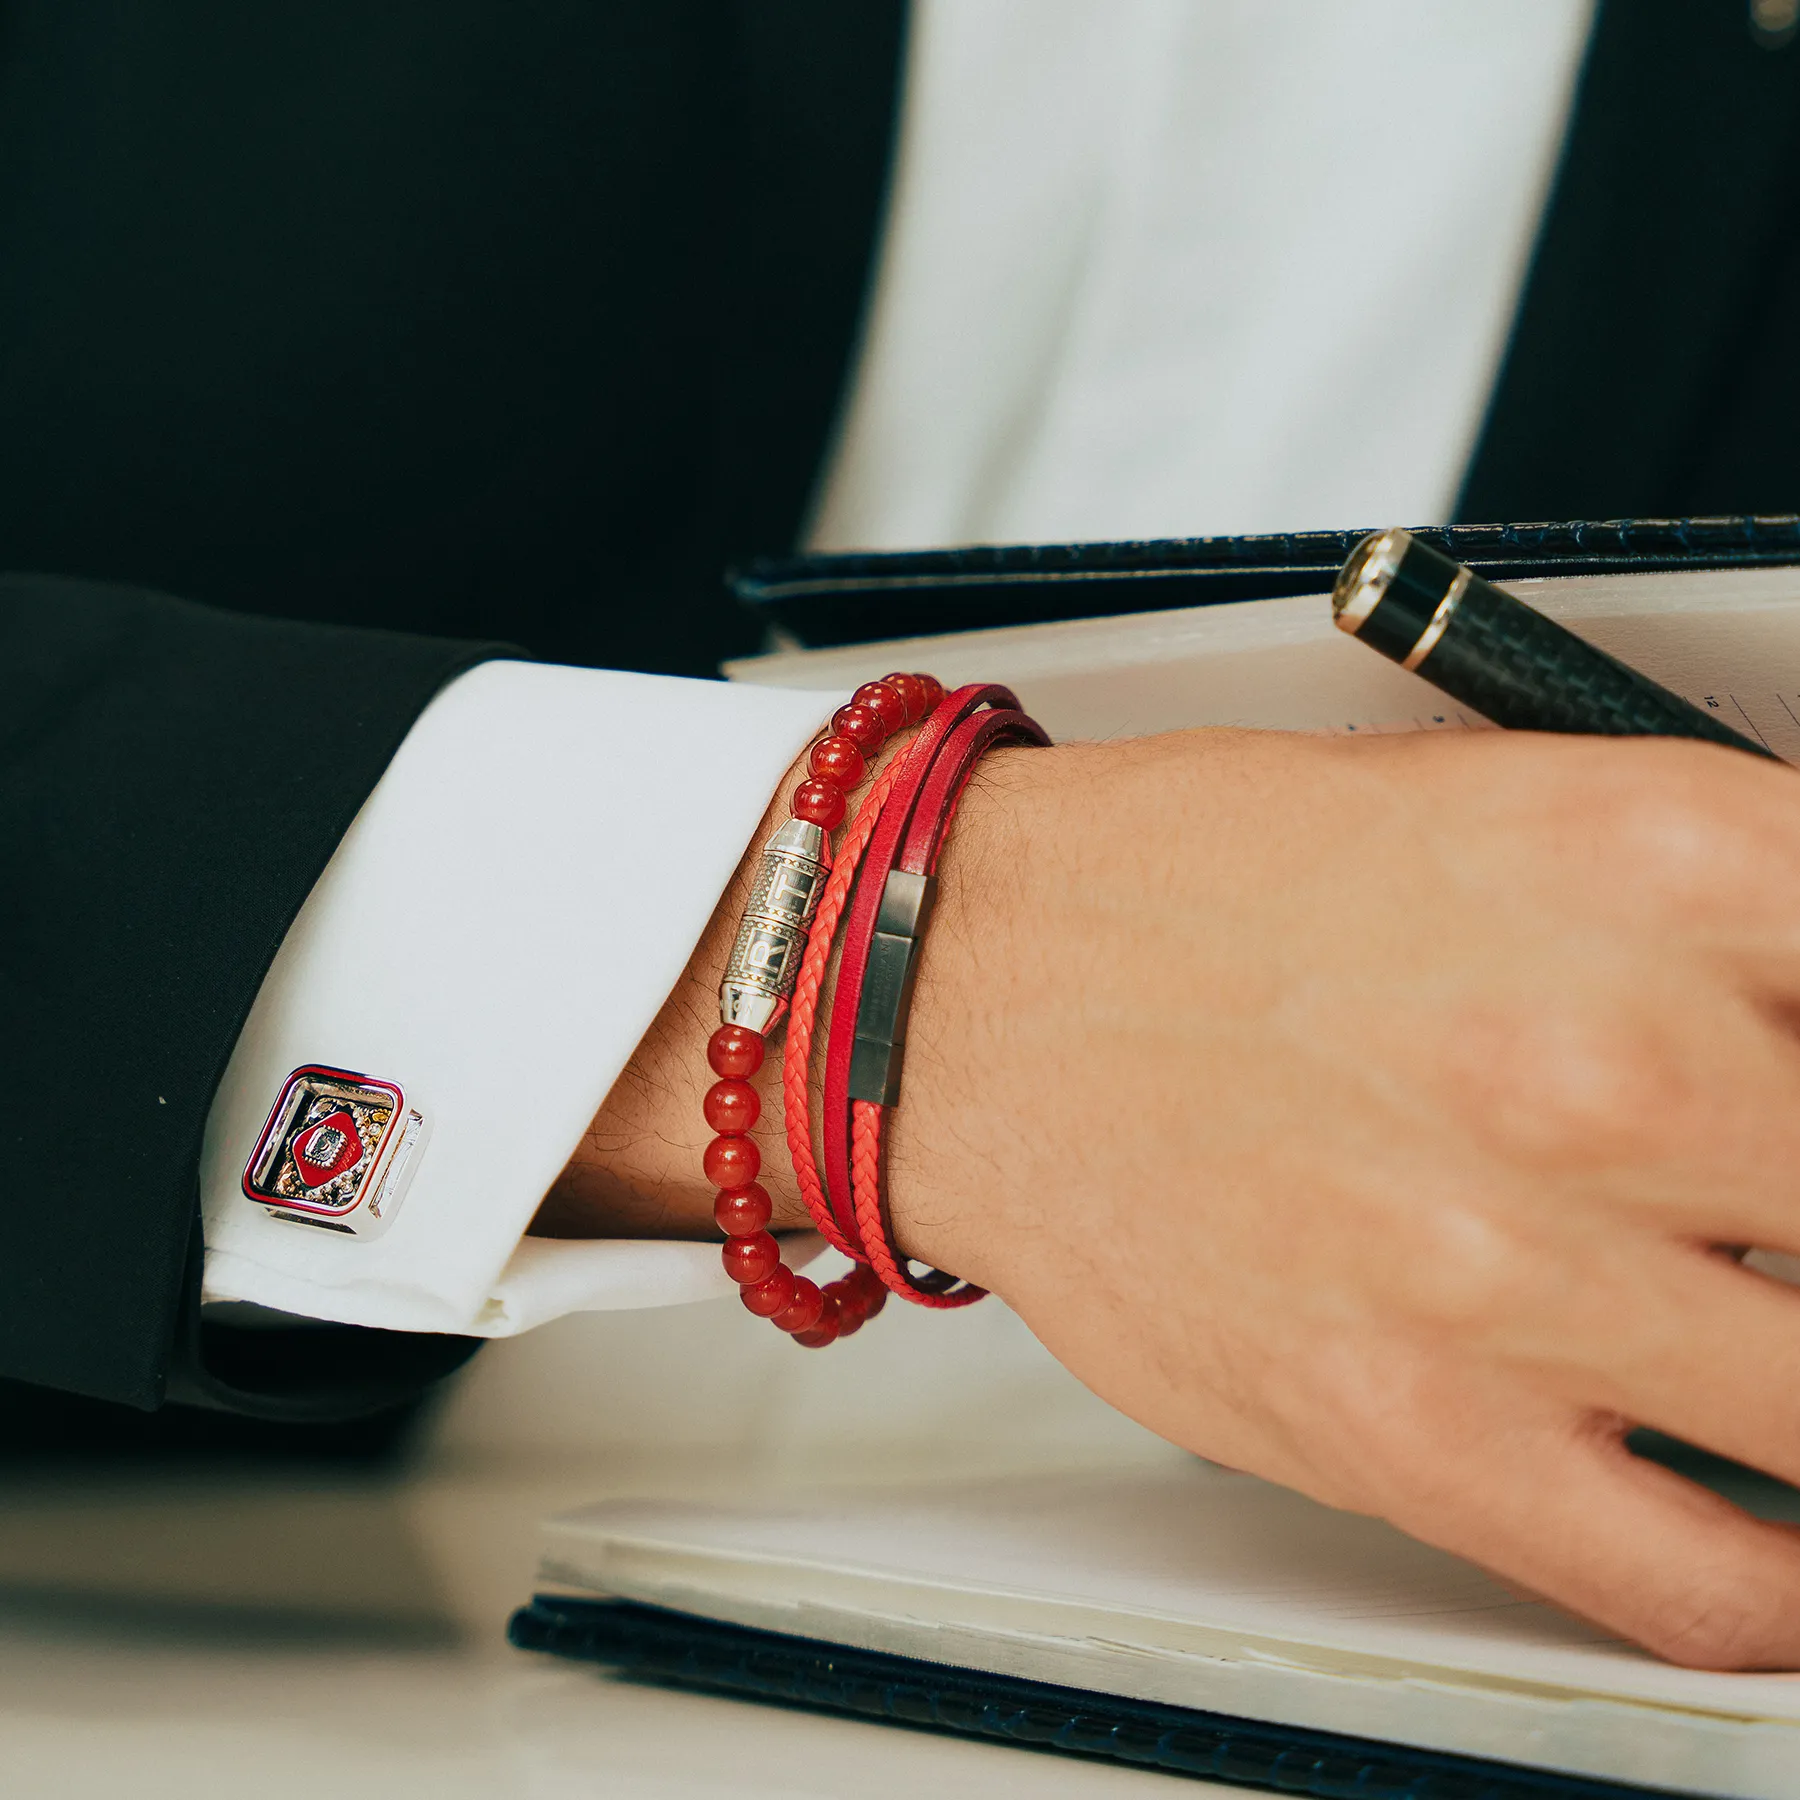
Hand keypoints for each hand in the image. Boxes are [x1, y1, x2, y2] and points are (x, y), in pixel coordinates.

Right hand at [548, 721, 1799, 1667]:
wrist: (962, 990)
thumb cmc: (1189, 887)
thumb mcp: (1493, 801)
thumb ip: (1722, 911)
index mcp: (1645, 861)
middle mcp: (1606, 1059)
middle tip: (1769, 1215)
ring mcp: (1515, 1263)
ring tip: (1747, 1337)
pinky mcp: (1414, 1431)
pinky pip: (1716, 1583)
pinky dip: (1784, 1581)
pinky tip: (1753, 1512)